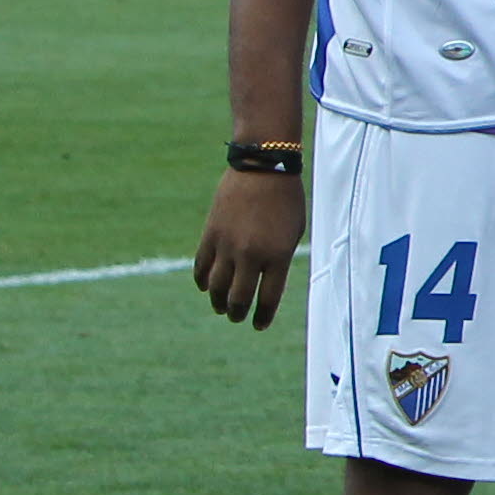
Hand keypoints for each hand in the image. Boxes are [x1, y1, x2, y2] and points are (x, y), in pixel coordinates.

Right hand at [195, 166, 306, 328]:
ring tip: (221, 307)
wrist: (263, 169)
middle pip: (238, 298)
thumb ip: (279, 259)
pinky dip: (202, 280)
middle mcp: (251, 255)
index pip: (267, 299)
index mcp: (277, 256)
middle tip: (237, 317)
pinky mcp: (210, 234)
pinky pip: (201, 266)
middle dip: (237, 313)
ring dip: (218, 301)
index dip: (262, 316)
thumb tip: (264, 283)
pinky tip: (206, 287)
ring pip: (216, 287)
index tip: (259, 325)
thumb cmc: (286, 200)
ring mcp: (228, 245)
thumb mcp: (293, 232)